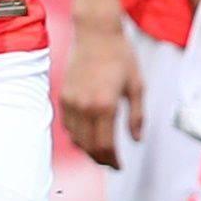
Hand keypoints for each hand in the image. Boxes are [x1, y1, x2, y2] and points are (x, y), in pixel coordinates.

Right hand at [57, 18, 141, 167]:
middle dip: (100, 159)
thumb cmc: (120, 56)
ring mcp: (71, 101)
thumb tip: (136, 140)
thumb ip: (136, 116)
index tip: (120, 166)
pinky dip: (77, 135)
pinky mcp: (64, 95)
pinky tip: (88, 134)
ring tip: (101, 152)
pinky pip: (68, 125)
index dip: (113, 161)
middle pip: (88, 146)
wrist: (96, 34)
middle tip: (112, 163)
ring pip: (76, 138)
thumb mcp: (137, 86)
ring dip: (88, 149)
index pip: (105, 145)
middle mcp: (84, 106)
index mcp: (105, 105)